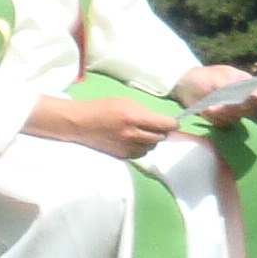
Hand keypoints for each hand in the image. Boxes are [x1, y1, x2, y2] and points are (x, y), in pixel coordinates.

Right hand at [28, 91, 182, 158]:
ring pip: (152, 147)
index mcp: (134, 117)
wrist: (81, 123)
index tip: (174, 122)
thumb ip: (144, 111)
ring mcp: (127, 147)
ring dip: (152, 140)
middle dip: (163, 132)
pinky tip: (136, 140)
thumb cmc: (103, 107)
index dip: (173, 124)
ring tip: (144, 132)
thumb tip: (160, 120)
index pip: (164, 124)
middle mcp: (133, 134)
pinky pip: (141, 154)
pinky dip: (143, 148)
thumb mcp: (126, 101)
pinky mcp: (122, 156)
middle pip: (160, 137)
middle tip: (159, 126)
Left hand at [175, 64, 256, 126]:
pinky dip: (213, 118)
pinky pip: (223, 123)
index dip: (256, 99)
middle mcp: (243, 98)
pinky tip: (204, 110)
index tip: (248, 100)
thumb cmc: (202, 77)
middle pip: (249, 110)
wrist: (185, 86)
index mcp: (245, 83)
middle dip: (233, 109)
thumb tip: (239, 97)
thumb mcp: (214, 78)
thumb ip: (228, 88)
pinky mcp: (222, 119)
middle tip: (217, 107)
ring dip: (220, 114)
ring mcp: (233, 110)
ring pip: (235, 118)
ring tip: (206, 107)